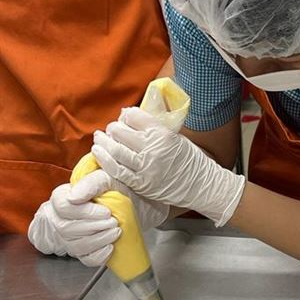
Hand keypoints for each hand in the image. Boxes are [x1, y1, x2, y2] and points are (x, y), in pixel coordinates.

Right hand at [28, 170, 119, 266]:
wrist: (126, 203)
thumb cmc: (112, 188)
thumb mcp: (104, 178)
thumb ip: (91, 183)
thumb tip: (75, 197)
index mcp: (61, 197)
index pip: (63, 206)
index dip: (85, 211)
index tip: (106, 212)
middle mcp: (60, 218)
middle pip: (67, 228)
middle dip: (94, 226)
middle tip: (114, 222)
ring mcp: (69, 238)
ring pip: (75, 246)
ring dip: (98, 240)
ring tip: (116, 232)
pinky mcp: (83, 251)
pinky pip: (85, 259)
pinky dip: (99, 256)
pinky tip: (110, 247)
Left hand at [92, 108, 245, 226]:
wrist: (201, 184)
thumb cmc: (189, 159)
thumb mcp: (176, 136)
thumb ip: (155, 127)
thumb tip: (131, 116)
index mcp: (163, 133)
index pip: (134, 117)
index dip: (126, 115)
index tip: (124, 118)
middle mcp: (153, 149)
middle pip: (121, 132)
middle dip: (113, 128)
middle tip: (111, 130)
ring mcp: (146, 167)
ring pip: (115, 150)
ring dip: (103, 142)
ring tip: (100, 138)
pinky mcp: (141, 183)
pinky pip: (116, 170)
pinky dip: (104, 160)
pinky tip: (98, 153)